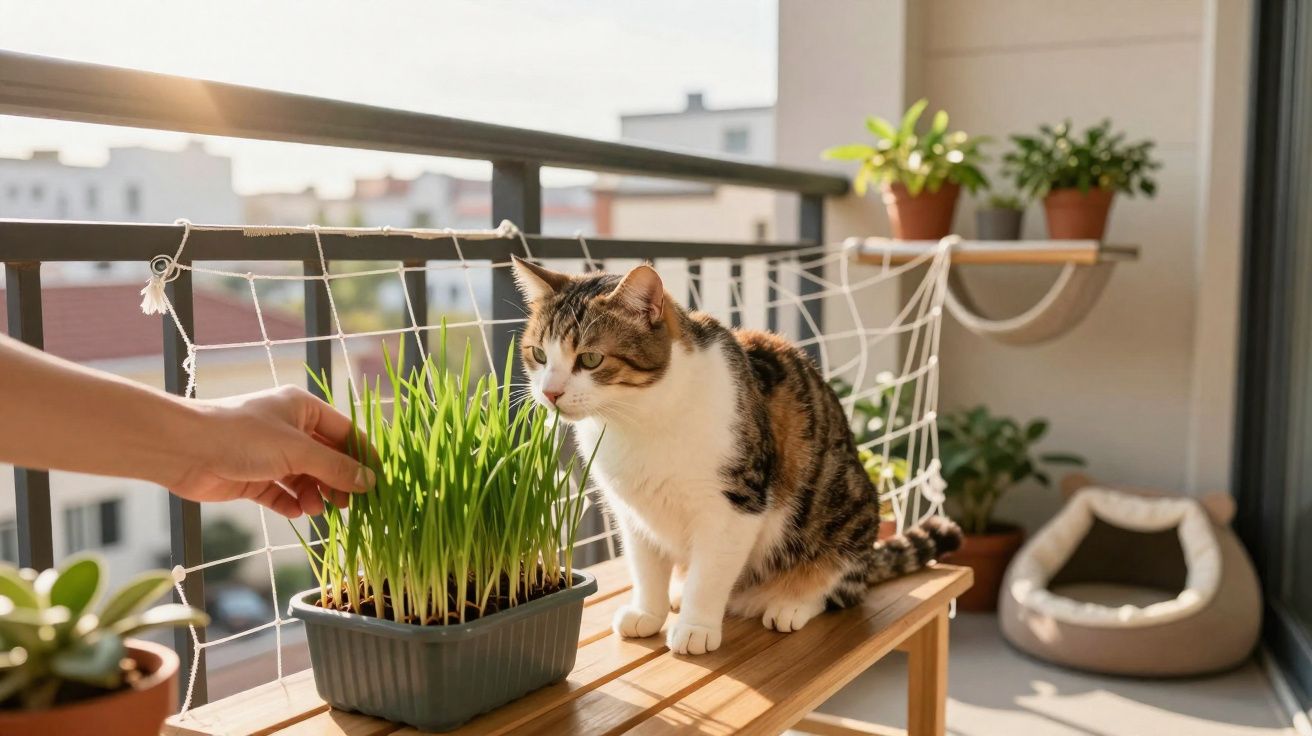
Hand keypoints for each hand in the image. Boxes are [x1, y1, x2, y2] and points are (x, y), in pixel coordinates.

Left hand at [164, 386, 374, 518]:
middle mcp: (289, 430)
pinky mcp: (253, 477)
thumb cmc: (243, 437)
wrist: (184, 449)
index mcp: (303, 409)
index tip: (378, 482)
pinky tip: (296, 513)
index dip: (363, 456)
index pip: (345, 432)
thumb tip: (369, 482)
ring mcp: (271, 455)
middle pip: (327, 458)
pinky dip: (291, 503)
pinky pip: (282, 493)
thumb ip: (335, 468)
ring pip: (305, 479)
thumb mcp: (297, 451)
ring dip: (314, 495)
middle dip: (338, 482)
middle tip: (348, 504)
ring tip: (315, 509)